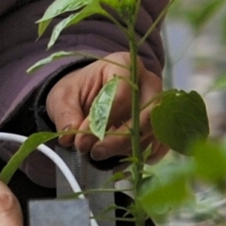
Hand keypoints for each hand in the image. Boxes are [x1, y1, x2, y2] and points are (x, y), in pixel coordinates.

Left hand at [41, 53, 162, 160]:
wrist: (89, 94)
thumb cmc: (79, 90)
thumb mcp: (63, 97)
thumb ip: (66, 115)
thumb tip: (71, 135)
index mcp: (125, 65)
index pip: (123, 93)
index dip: (104, 119)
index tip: (83, 139)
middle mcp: (148, 82)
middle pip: (147, 113)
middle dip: (121, 138)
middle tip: (95, 152)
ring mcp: (158, 104)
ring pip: (153, 131)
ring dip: (127, 149)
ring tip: (101, 154)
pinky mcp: (160, 125)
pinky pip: (161, 144)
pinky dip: (144, 155)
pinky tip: (123, 160)